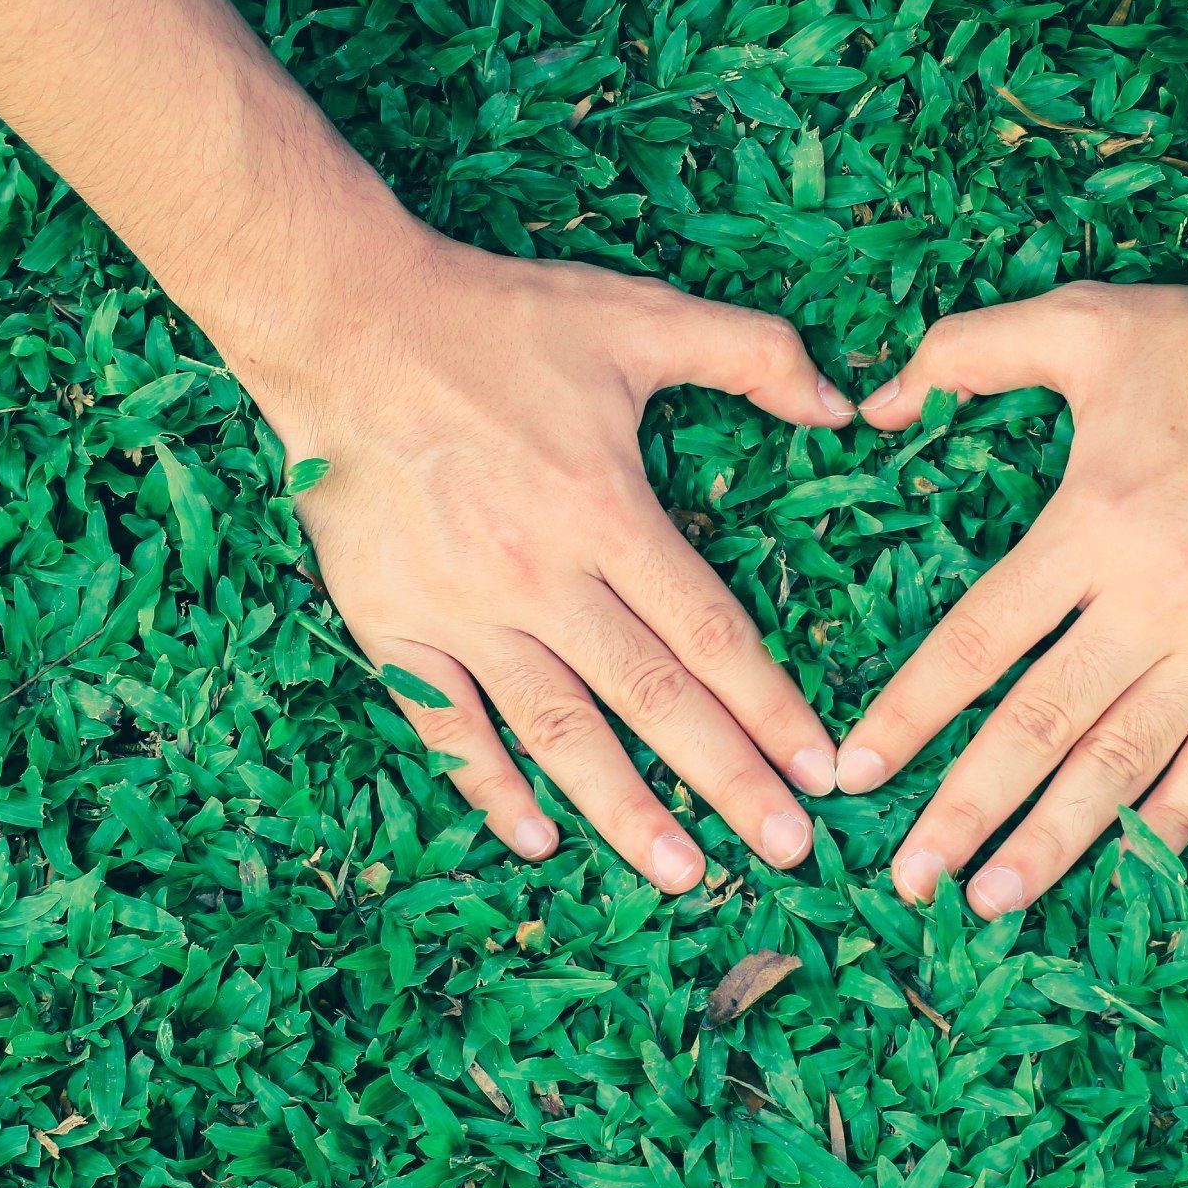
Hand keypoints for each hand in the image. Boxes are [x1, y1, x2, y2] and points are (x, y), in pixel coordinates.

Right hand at [243, 228, 853, 889]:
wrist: (341, 320)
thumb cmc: (496, 319)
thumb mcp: (638, 313)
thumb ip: (754, 354)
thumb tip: (846, 406)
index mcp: (606, 509)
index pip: (711, 633)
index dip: (772, 706)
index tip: (823, 767)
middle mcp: (540, 575)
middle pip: (653, 698)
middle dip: (727, 780)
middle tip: (787, 850)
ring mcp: (461, 609)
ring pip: (558, 728)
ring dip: (625, 808)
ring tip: (683, 873)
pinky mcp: (391, 621)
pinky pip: (445, 722)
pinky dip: (489, 784)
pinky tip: (538, 836)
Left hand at [840, 280, 1187, 917]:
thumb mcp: (1087, 322)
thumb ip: (969, 352)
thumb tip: (872, 405)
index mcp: (1092, 525)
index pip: (977, 644)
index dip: (910, 713)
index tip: (856, 770)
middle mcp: (1153, 601)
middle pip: (1038, 727)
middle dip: (964, 809)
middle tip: (908, 877)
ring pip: (1122, 763)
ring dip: (1053, 838)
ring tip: (992, 897)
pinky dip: (1174, 816)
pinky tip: (1127, 860)